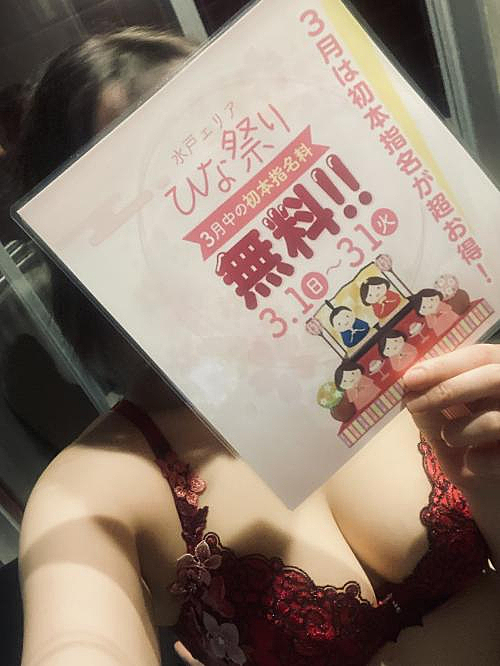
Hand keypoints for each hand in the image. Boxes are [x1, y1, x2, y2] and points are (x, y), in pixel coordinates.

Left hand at [403, 344, 499, 562]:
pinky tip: (472, 463)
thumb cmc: (470, 449)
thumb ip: (430, 408)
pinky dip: (478, 460)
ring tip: (448, 437)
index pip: (480, 356)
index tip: (410, 377)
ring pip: (495, 418)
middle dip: (448, 389)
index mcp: (499, 376)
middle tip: (412, 402)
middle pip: (493, 376)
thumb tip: (408, 389)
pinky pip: (499, 455)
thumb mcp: (445, 427)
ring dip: (460, 429)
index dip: (445, 364)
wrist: (494, 490)